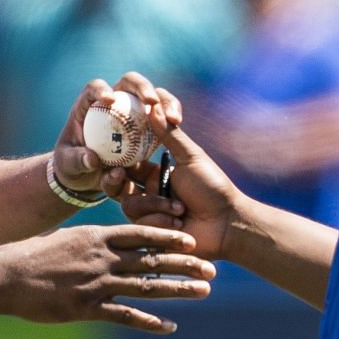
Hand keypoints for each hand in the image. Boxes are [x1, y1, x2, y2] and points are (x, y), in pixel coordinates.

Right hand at [0, 224, 213, 333]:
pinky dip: (151, 321)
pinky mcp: (88, 308)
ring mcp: (97, 283)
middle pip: (153, 259)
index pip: (141, 234)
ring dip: (178, 289)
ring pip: (147, 285)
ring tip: (203, 291)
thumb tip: (105, 238)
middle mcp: (103, 258)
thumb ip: (91, 240)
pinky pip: (126, 316)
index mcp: (97, 237)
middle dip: (186, 263)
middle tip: (213, 268)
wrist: (5, 276)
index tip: (192, 239)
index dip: (169, 236)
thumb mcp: (65, 238)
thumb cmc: (32, 257)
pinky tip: (170, 326)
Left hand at [50, 72, 182, 200]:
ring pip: (152, 94)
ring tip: (172, 118)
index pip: (95, 87)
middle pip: (129, 82)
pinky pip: (163, 114)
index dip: (102, 89)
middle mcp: (114, 100)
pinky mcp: (149, 123)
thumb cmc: (74, 165)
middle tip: (151, 102)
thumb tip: (92, 159)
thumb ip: (77, 160)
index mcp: (89, 104)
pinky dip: (171, 115)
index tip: (109, 100)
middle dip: (142, 87)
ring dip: (164, 101)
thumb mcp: (69, 165)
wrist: (89, 175)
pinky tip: (177, 124)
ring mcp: (134, 109)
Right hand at [120, 112, 246, 261]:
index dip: (115, 159)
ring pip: (129, 205)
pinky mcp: (151, 233)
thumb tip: (153, 106)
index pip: (127, 164)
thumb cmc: (214, 188)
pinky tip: (180, 223)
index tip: (110, 152)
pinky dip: (161, 220)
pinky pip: (141, 223)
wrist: (228, 223)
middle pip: (117, 186)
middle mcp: (149, 193)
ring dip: (155, 205)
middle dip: (113, 181)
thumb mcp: (191, 157)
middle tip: (118, 176)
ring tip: (180, 208)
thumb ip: (169, 135)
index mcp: (155, 174)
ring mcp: (148, 214)